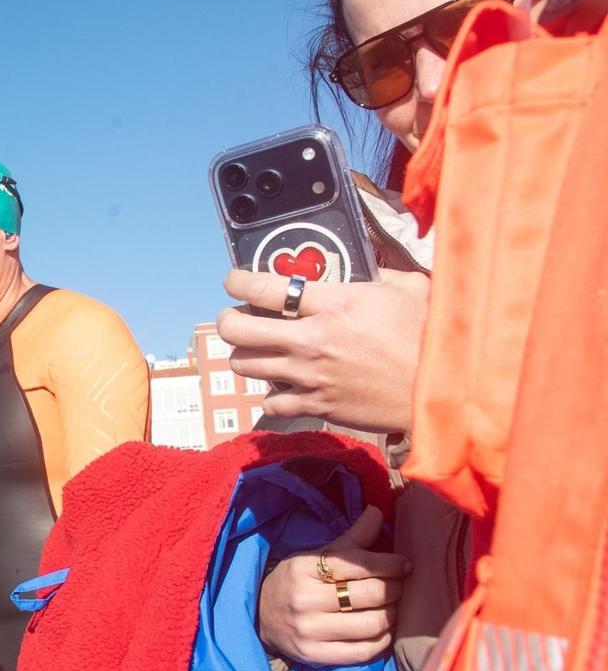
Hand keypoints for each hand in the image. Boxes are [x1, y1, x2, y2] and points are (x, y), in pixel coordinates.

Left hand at [218, 268, 428, 433]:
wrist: (443, 392)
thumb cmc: (431, 335)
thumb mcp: (411, 289)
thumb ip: (379, 274)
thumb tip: (365, 265)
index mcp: (334, 304)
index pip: (263, 288)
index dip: (238, 282)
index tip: (233, 281)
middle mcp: (312, 339)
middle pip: (237, 329)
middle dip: (228, 320)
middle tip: (235, 317)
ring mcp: (310, 376)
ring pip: (245, 365)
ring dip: (246, 355)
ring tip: (258, 349)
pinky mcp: (316, 406)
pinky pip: (270, 401)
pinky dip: (271, 393)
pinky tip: (284, 384)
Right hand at [257, 505, 409, 667]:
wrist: (259, 618)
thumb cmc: (294, 582)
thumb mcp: (314, 556)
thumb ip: (351, 539)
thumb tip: (377, 511)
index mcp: (304, 568)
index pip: (359, 564)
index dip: (391, 564)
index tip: (403, 564)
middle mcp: (305, 600)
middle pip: (371, 594)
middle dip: (394, 588)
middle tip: (398, 586)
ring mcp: (310, 631)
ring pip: (373, 624)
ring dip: (392, 614)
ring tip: (389, 607)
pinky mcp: (316, 655)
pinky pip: (365, 651)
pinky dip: (382, 639)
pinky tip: (381, 629)